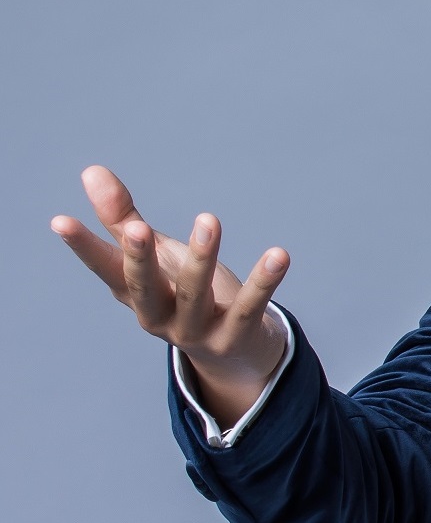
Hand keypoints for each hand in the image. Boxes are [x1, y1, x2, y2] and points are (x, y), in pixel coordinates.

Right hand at [51, 165, 291, 427]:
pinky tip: (279, 254)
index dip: (84, 247)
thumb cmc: (185, 293)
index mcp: (136, 294)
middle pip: (144, 288)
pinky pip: (250, 307)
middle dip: (139, 260)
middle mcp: (159, 317)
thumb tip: (91, 170)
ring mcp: (196, 331)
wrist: (235, 351)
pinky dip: (265, 281)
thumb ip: (125, 220)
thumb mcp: (156, 257)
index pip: (105, 269)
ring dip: (202, 257)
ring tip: (209, 219)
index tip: (60, 221)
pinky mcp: (235, 336)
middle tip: (136, 229)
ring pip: (195, 294)